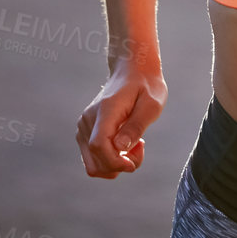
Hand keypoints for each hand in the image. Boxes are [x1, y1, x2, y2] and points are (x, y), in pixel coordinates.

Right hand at [76, 63, 167, 178]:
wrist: (132, 71)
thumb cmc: (146, 86)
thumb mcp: (152, 104)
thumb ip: (136, 126)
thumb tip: (120, 147)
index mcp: (105, 110)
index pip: (99, 146)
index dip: (115, 162)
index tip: (133, 162)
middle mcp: (88, 120)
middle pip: (95, 161)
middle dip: (119, 166)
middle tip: (140, 148)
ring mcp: (84, 127)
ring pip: (93, 165)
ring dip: (115, 165)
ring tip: (133, 146)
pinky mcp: (85, 132)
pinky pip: (94, 158)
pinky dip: (110, 160)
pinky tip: (125, 144)